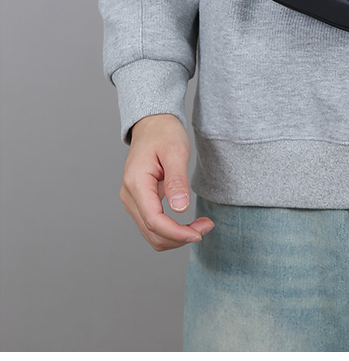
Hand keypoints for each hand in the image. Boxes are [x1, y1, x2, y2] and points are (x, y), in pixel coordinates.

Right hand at [120, 113, 214, 250]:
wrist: (153, 124)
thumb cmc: (164, 133)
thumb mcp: (175, 151)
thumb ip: (177, 180)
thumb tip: (180, 207)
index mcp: (136, 183)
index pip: (154, 221)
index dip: (176, 232)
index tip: (199, 232)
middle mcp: (129, 196)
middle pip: (152, 233)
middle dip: (180, 237)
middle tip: (206, 227)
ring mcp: (132, 200)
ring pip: (152, 233)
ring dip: (176, 236)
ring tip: (200, 225)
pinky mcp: (140, 202)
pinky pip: (153, 225)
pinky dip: (171, 230)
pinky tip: (187, 223)